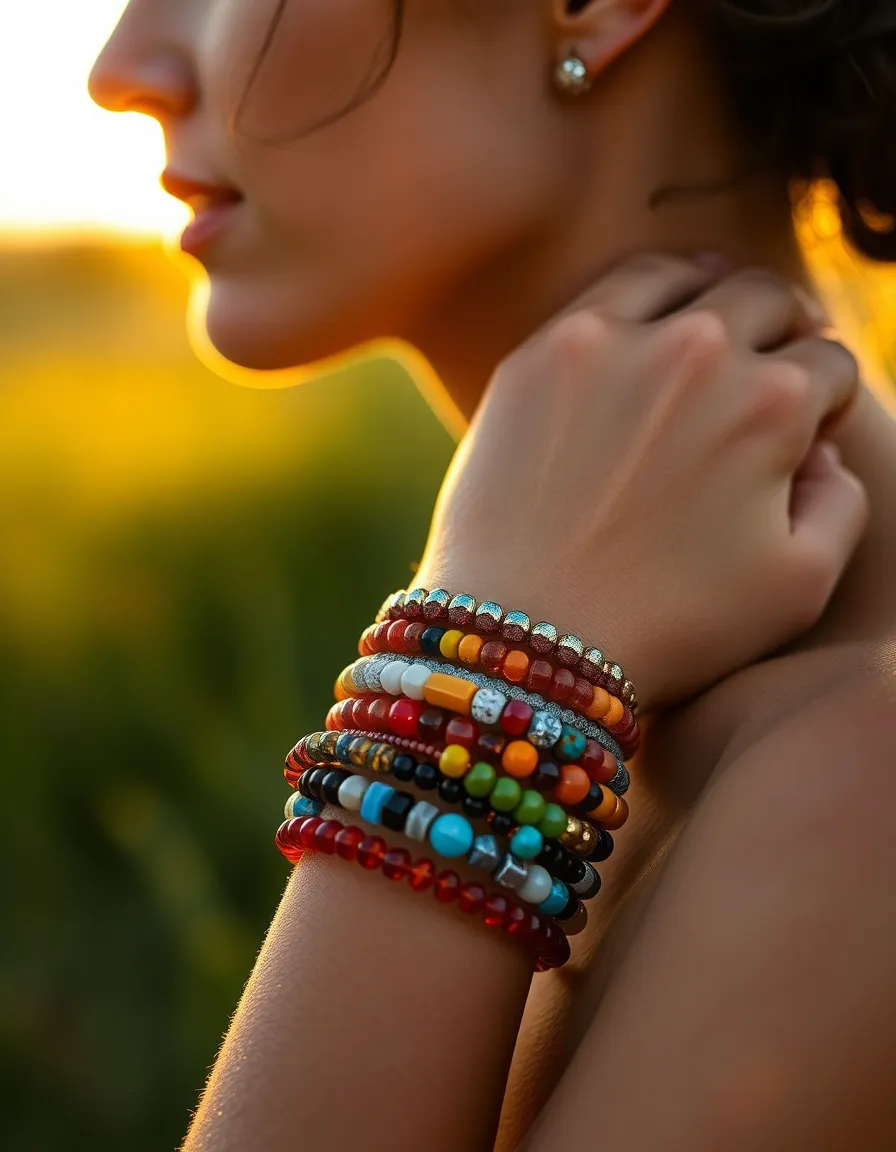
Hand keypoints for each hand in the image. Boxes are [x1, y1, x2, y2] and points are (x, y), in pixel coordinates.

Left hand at [415, 254, 868, 708]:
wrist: (524, 639)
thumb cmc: (666, 628)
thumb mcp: (798, 585)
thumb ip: (841, 501)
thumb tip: (820, 449)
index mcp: (770, 404)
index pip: (828, 363)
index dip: (830, 395)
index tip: (811, 421)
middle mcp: (694, 351)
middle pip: (766, 299)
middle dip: (786, 327)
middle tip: (776, 357)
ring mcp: (608, 341)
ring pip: (684, 278)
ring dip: (714, 293)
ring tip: (714, 319)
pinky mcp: (539, 353)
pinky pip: (605, 292)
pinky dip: (640, 299)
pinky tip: (642, 325)